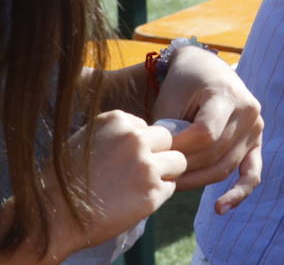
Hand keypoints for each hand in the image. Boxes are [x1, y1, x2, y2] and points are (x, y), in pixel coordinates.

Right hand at [47, 112, 184, 257]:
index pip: (147, 127)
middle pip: (168, 139)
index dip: (140, 145)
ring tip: (139, 187)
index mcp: (117, 121)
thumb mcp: (87, 141)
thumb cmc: (64, 181)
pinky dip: (157, 195)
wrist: (51, 216)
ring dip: (165, 174)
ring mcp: (146, 165)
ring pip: (178, 162)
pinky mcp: (153, 192)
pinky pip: (170, 187)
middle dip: (158, 154)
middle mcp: (135, 138)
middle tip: (138, 173)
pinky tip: (134, 201)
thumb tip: (143, 135)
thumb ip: (116, 135)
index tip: (122, 160)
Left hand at [151, 46, 263, 213]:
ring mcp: (256, 129)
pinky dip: (239, 192)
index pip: (205, 134)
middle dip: (183, 167)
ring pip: (225, 167)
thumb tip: (161, 166)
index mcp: (228, 96)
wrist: (204, 70)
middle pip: (214, 154)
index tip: (155, 151)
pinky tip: (221, 208)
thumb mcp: (170, 100)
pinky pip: (252, 172)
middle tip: (156, 174)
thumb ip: (169, 132)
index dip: (179, 148)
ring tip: (171, 185)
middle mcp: (249, 113)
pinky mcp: (256, 142)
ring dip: (197, 180)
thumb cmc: (181, 85)